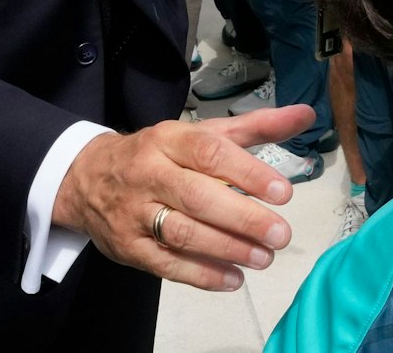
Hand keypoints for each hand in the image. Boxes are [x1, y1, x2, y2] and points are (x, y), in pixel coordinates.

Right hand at [53, 106, 313, 291]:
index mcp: (169, 140)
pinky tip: (233, 279)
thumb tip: (305, 114)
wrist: (87, 178)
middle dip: (242, 218)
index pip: (209, 153)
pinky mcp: (127, 247)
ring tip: (263, 258)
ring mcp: (134, 213)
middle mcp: (149, 174)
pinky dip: (201, 275)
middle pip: (197, 197)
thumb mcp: (201, 134)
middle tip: (280, 234)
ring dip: (226, 249)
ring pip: (181, 233)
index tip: (283, 192)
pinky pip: (165, 265)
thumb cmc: (160, 154)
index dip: (247, 172)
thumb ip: (255, 126)